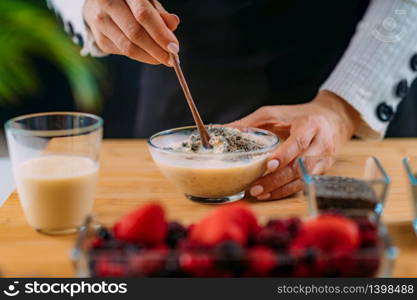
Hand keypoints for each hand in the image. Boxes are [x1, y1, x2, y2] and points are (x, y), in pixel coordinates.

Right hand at [84, 0, 179, 65]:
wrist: (98, 6)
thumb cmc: (129, 3)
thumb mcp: (146, 1)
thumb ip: (159, 13)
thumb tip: (173, 24)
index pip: (143, 15)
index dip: (160, 33)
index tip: (174, 48)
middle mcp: (108, 4)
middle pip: (135, 33)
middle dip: (157, 49)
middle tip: (171, 59)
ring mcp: (100, 22)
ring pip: (129, 47)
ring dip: (150, 56)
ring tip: (163, 59)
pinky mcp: (100, 39)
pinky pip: (124, 52)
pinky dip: (141, 56)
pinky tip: (150, 55)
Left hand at [229, 90, 360, 199]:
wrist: (333, 118)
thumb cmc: (298, 115)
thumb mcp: (275, 113)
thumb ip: (250, 122)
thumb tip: (222, 129)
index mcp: (310, 125)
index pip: (299, 142)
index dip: (284, 155)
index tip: (268, 165)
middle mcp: (321, 143)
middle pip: (301, 166)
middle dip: (277, 179)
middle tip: (255, 187)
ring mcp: (325, 159)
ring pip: (303, 179)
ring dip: (280, 189)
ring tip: (259, 193)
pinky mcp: (323, 170)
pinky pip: (304, 184)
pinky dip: (286, 191)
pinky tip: (270, 194)